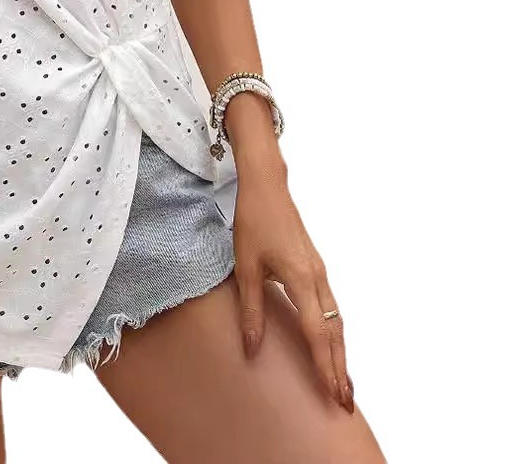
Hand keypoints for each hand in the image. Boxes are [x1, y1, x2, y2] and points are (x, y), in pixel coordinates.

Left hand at [231, 166, 353, 413]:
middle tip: (345, 401)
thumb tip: (252, 348)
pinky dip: (334, 332)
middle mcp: (318, 279)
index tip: (333, 393)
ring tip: (342, 381)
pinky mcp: (315, 267)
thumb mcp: (246, 267)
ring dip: (340, 352)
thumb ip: (251, 310)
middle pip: (335, 332)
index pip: (317, 334)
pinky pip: (331, 307)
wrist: (267, 188)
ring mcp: (320, 272)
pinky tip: (330, 344)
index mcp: (301, 280)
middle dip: (340, 368)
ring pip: (337, 320)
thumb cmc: (254, 223)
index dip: (325, 366)